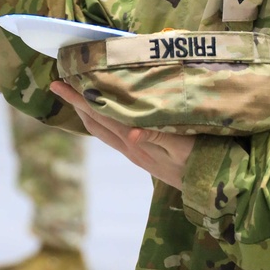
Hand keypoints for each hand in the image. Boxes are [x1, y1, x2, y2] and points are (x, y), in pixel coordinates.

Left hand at [49, 82, 195, 189]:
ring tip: (75, 95)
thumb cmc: (200, 161)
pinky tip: (103, 112)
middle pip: (94, 122)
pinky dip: (101, 119)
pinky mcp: (140, 155)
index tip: (59, 85)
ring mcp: (134, 153)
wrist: (210, 186)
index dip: (79, 99)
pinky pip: (112, 134)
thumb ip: (157, 138)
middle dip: (75, 103)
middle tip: (59, 83)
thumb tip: (131, 133)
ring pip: (101, 130)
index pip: (101, 116)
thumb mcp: (182, 147)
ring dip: (85, 112)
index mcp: (136, 143)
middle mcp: (130, 148)